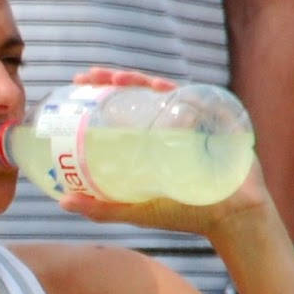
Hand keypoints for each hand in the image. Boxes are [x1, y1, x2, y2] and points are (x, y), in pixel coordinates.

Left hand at [58, 66, 270, 238]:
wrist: (231, 216)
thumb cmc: (185, 213)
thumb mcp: (136, 210)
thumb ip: (101, 208)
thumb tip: (62, 202)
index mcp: (149, 138)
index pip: (122, 107)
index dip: (101, 94)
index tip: (78, 86)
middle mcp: (168, 123)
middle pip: (138, 92)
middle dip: (112, 79)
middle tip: (87, 77)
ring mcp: (191, 117)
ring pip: (160, 89)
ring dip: (137, 79)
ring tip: (114, 79)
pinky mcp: (213, 115)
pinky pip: (192, 95)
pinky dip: (174, 91)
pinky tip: (155, 88)